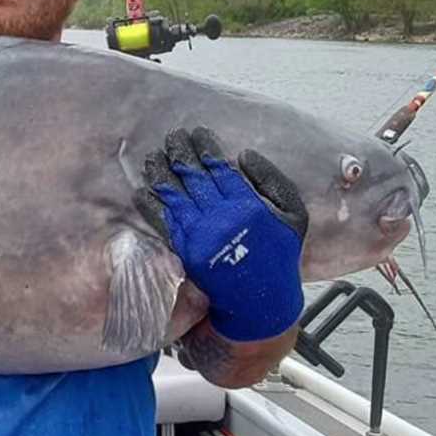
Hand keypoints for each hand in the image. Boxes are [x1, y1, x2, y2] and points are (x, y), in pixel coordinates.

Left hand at [134, 127, 306, 341]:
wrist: (262, 301)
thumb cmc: (280, 254)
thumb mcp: (293, 215)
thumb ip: (272, 181)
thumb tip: (244, 155)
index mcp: (248, 206)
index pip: (220, 168)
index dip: (205, 148)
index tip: (196, 133)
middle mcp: (221, 218)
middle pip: (193, 177)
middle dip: (180, 153)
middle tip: (171, 137)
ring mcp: (200, 235)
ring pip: (175, 196)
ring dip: (161, 174)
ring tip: (152, 157)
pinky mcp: (185, 252)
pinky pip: (164, 223)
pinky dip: (152, 206)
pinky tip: (142, 191)